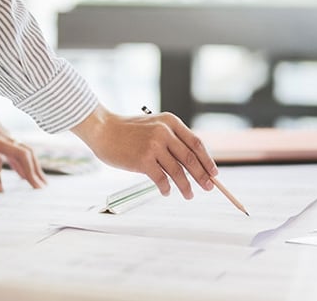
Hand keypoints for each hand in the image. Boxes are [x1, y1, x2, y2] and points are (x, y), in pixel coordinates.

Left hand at [0, 82, 45, 191]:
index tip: (0, 190)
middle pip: (20, 154)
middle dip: (31, 172)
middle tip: (38, 190)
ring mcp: (4, 135)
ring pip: (26, 151)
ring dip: (36, 167)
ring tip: (42, 185)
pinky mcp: (7, 135)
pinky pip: (23, 149)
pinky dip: (30, 162)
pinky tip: (33, 175)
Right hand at [71, 105, 217, 199]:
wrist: (103, 130)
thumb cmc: (127, 131)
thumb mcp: (153, 126)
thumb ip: (170, 139)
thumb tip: (191, 163)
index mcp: (171, 122)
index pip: (196, 143)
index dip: (207, 160)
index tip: (214, 173)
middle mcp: (164, 132)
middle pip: (190, 158)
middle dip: (202, 176)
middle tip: (208, 188)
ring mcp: (154, 146)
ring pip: (178, 171)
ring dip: (185, 186)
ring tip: (189, 195)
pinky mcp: (143, 160)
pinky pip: (161, 179)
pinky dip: (166, 188)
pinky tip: (166, 192)